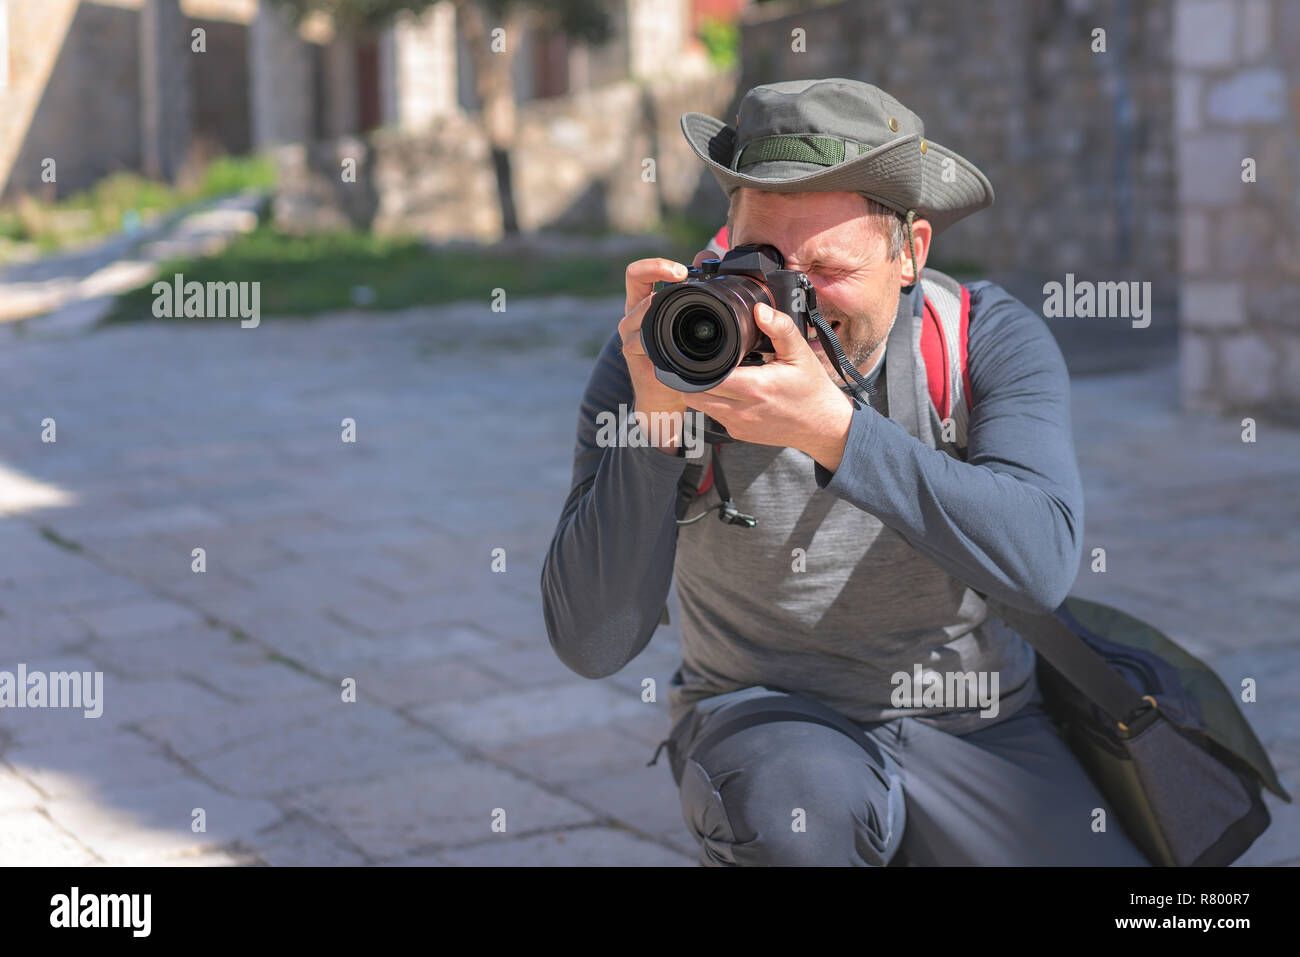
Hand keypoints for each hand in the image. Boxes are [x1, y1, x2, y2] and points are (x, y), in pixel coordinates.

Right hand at [618, 255, 707, 451]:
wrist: (665, 396)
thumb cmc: (678, 358)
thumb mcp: (688, 319)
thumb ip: (695, 286)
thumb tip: (706, 254)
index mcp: (644, 304)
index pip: (638, 272)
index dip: (655, 264)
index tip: (680, 270)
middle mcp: (633, 316)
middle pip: (635, 279)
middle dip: (660, 272)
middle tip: (684, 275)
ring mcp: (630, 334)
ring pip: (639, 308)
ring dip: (659, 303)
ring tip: (680, 306)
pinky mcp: (632, 353)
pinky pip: (640, 338)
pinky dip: (656, 336)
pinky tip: (672, 340)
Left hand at [688, 302, 854, 471]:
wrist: (823, 426)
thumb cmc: (812, 390)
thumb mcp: (800, 353)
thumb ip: (780, 328)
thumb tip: (760, 310)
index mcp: (755, 388)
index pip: (706, 378)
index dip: (698, 364)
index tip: (703, 352)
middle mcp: (742, 410)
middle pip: (695, 395)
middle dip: (695, 377)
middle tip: (707, 362)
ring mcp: (738, 425)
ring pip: (702, 407)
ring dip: (704, 390)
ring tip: (720, 375)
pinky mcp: (739, 434)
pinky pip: (715, 416)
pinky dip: (717, 403)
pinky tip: (732, 392)